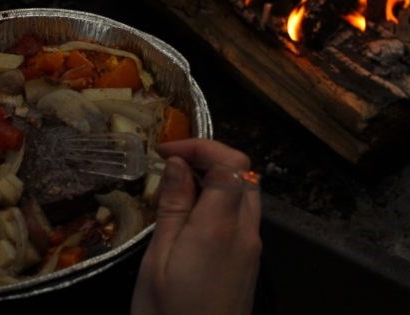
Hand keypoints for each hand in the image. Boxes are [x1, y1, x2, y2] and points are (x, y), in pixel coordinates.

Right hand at [131, 139, 260, 314]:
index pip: (230, 162)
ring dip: (217, 179)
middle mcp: (245, 232)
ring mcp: (252, 249)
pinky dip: (221, 203)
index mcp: (220, 226)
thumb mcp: (157, 260)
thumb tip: (178, 164)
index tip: (166, 151)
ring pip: (246, 194)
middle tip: (172, 166)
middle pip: (244, 173)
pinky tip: (191, 218)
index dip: (201, 145)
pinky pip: (243, 217)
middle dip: (210, 157)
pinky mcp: (250, 264)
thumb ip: (172, 207)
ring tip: (177, 191)